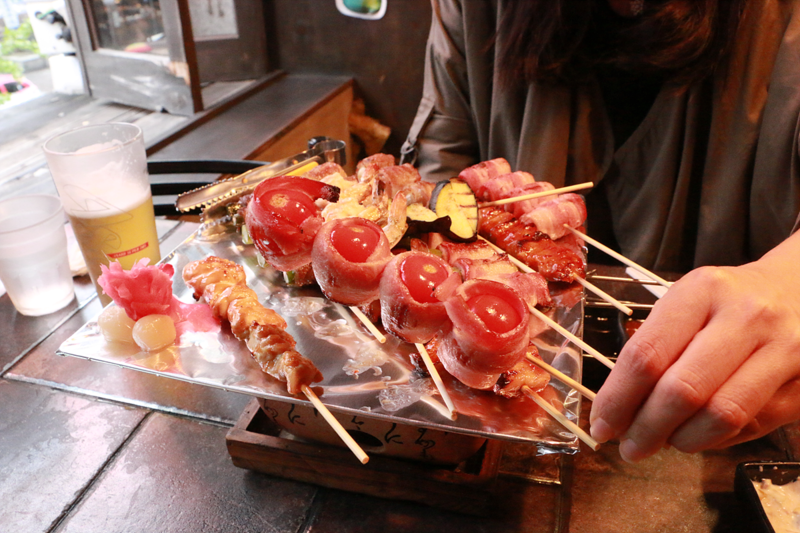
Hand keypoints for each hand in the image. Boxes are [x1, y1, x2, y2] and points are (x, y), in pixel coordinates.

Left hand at [589, 233, 799, 461]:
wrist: (796, 288)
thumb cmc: (725, 303)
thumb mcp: (685, 304)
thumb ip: (652, 348)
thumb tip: (616, 411)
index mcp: (701, 291)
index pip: (647, 355)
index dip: (617, 399)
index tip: (601, 425)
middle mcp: (745, 316)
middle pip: (683, 390)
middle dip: (647, 429)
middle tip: (629, 448)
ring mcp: (783, 349)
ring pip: (721, 415)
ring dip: (682, 440)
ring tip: (664, 443)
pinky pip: (752, 425)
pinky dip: (716, 440)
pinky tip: (699, 434)